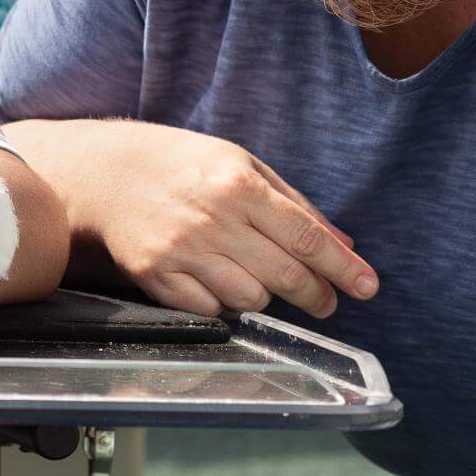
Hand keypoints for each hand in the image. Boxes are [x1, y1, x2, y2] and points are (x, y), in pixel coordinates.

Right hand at [30, 119, 376, 318]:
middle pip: (286, 276)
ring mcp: (182, 251)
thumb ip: (294, 204)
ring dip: (265, 297)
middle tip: (325, 301)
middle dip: (318, 296)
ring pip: (250, 300)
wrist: (107, 173)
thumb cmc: (182, 164)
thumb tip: (344, 244)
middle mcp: (213, 220)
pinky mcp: (156, 276)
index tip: (369, 288)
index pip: (306, 238)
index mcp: (239, 185)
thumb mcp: (241, 164)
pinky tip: (218, 282)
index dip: (343, 268)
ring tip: (257, 279)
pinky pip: (210, 310)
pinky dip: (223, 304)